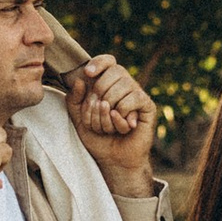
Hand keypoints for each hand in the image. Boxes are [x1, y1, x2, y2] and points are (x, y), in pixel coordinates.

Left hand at [69, 56, 156, 191]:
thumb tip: (80, 80)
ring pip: (122, 86)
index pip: (108, 61)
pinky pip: (132, 100)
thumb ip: (74, 100)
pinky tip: (124, 128)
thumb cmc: (98, 139)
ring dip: (108, 111)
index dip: (99, 63)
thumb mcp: (78, 119)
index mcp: (109, 84)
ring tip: (109, 127)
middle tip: (97, 114)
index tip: (87, 73)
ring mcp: (137, 94)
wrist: (113, 160)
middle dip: (98, 94)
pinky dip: (121, 116)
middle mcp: (125, 85)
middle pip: (114, 71)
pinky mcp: (147, 106)